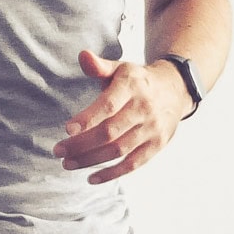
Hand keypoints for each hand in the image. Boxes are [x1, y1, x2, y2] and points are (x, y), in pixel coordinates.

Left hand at [53, 50, 195, 183]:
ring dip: (91, 160)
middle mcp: (144, 108)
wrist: (174, 90)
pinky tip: (91, 178)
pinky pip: (133, 164)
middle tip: (58, 151)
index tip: (67, 129)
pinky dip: (112, 173)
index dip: (88, 118)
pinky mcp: (157, 145)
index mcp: (132, 86)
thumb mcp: (120, 68)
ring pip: (118, 150)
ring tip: (68, 163)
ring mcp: (152, 129)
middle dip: (81, 144)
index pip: (108, 105)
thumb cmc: (137, 80)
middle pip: (110, 132)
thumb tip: (83, 56)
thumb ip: (99, 66)